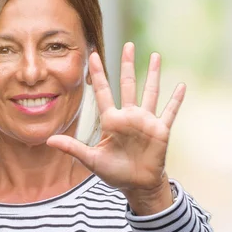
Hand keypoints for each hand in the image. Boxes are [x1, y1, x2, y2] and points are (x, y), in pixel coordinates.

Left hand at [46, 42, 184, 214]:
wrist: (138, 185)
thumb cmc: (115, 173)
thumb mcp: (92, 160)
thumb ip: (73, 148)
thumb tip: (49, 141)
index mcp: (112, 121)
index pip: (103, 92)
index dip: (98, 74)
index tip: (93, 55)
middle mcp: (129, 116)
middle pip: (128, 84)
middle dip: (128, 65)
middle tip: (129, 45)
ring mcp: (146, 121)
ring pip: (150, 92)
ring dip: (153, 75)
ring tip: (156, 56)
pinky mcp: (160, 130)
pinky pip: (170, 112)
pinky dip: (176, 100)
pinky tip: (182, 86)